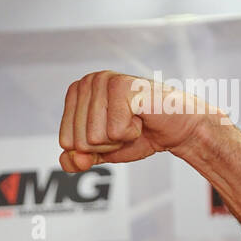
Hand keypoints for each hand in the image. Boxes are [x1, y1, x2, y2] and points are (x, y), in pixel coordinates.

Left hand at [59, 70, 222, 172]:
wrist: (175, 129)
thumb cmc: (138, 135)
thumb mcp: (101, 153)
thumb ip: (78, 159)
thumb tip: (72, 158)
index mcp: (76, 94)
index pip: (66, 142)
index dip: (91, 149)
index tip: (111, 134)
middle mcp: (87, 82)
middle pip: (79, 141)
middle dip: (105, 145)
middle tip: (124, 128)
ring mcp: (103, 81)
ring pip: (94, 138)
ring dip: (118, 139)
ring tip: (133, 122)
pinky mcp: (121, 86)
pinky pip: (114, 132)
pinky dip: (131, 133)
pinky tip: (140, 118)